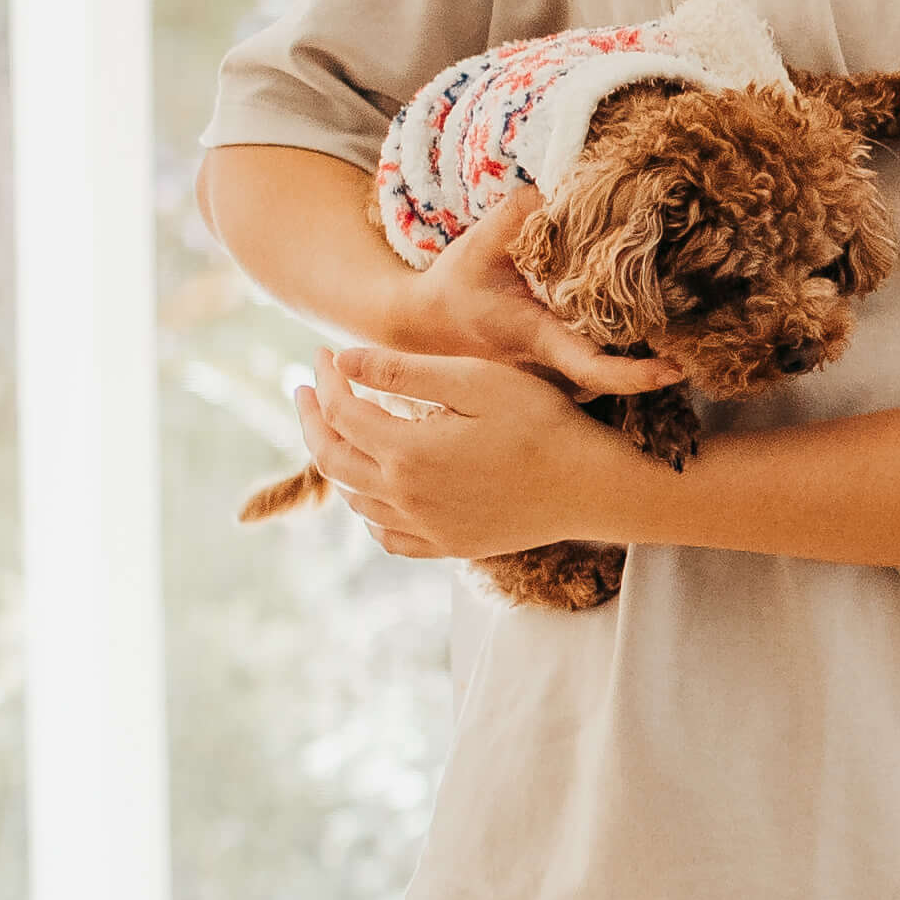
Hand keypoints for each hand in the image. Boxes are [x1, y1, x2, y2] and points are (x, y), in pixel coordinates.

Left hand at [296, 344, 663, 563]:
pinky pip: (388, 536)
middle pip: (333, 459)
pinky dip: (369, 511)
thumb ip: (403, 371)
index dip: (325, 379)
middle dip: (312, 419)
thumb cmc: (544, 424)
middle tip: (306, 389)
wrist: (594, 489)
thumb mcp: (475, 382)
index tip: (323, 352)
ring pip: (356, 500)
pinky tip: (376, 490)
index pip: (342, 412)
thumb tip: (342, 360)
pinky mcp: (449, 546)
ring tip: (339, 430)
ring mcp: (427, 528)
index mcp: (407, 452)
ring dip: (337, 460)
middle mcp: (406, 497)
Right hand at [391, 180, 674, 390]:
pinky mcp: (553, 383)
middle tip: (691, 323)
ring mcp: (551, 386)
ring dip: (635, 355)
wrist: (423, 326)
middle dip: (652, 359)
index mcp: (537, 340)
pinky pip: (594, 374)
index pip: (593, 368)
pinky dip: (616, 354)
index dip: (636, 375)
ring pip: (607, 378)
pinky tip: (628, 322)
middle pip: (614, 376)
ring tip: (667, 319)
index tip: (677, 369)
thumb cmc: (454, 286)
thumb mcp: (480, 244)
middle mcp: (550, 373)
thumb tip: (563, 184)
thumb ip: (521, 212)